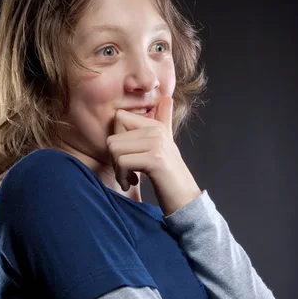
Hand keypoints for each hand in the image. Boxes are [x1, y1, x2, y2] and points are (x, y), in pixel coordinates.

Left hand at [107, 96, 202, 215]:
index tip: (127, 158)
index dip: (116, 140)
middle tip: (127, 173)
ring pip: (114, 150)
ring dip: (117, 170)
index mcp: (156, 125)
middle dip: (114, 160)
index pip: (118, 118)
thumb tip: (167, 98)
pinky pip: (122, 162)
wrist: (185, 199)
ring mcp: (157, 144)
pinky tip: (131, 183)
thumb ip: (164, 121)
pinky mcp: (155, 159)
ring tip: (130, 178)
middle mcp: (157, 131)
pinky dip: (122, 177)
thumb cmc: (170, 176)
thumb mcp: (166, 145)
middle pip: (112, 138)